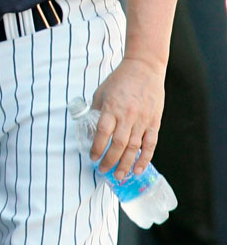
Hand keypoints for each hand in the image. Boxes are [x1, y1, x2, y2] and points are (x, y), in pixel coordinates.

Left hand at [90, 59, 164, 179]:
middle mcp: (127, 116)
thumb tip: (91, 129)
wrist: (144, 68)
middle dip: (110, 161)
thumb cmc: (120, 80)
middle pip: (118, 144)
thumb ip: (97, 111)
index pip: (103, 133)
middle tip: (104, 171)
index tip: (92, 158)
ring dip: (126, 164)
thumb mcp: (101, 92)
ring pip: (134, 147)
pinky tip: (138, 169)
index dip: (97, 147)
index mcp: (112, 107)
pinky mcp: (154, 122)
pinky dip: (145, 158)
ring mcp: (143, 120)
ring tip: (119, 176)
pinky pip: (150, 144)